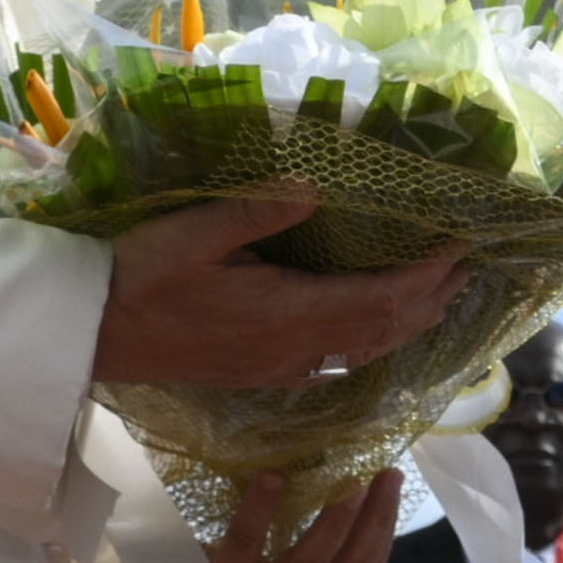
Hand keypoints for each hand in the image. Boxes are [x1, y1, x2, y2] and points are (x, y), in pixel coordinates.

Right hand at [91, 193, 469, 393]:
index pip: (379, 300)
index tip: (460, 249)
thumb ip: (258, 212)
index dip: (427, 277)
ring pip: (365, 352)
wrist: (95, 338)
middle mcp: (295, 350)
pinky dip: (372, 343)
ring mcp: (281, 369)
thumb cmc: (140, 278)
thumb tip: (315, 187)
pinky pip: (338, 363)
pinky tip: (378, 330)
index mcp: (286, 313)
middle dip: (431, 301)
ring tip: (441, 299)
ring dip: (408, 325)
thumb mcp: (194, 233)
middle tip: (468, 270)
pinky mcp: (265, 375)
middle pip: (384, 331)